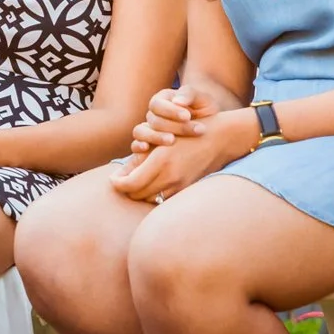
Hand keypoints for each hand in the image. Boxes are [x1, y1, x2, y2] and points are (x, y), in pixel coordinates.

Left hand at [111, 115, 239, 203]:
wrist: (221, 139)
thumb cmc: (188, 133)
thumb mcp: (162, 142)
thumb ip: (142, 159)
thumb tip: (123, 175)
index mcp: (160, 161)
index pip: (130, 184)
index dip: (117, 183)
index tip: (112, 179)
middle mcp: (170, 176)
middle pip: (137, 194)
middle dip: (126, 189)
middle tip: (121, 181)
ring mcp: (181, 186)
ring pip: (150, 199)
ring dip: (140, 194)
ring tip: (135, 184)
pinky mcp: (188, 190)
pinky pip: (165, 200)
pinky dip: (156, 196)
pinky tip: (153, 187)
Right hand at [130, 86, 221, 153]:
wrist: (211, 126)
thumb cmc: (204, 108)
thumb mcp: (202, 98)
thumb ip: (189, 95)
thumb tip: (177, 102)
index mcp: (162, 99)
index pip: (157, 104)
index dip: (171, 111)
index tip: (188, 116)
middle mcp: (153, 114)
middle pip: (154, 120)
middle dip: (174, 126)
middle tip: (194, 131)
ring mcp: (149, 129)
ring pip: (141, 131)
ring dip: (155, 137)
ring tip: (172, 141)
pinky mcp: (148, 144)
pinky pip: (135, 145)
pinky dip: (138, 146)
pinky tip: (147, 148)